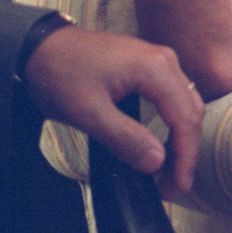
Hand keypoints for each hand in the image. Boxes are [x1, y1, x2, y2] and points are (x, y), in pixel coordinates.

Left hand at [25, 26, 204, 194]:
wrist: (39, 46)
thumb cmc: (60, 74)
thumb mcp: (88, 112)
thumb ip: (125, 138)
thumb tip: (157, 163)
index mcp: (155, 68)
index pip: (185, 118)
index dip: (185, 156)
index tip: (177, 186)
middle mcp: (165, 61)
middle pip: (191, 111)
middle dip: (185, 151)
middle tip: (172, 185)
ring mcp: (160, 61)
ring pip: (186, 104)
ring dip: (181, 138)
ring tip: (168, 170)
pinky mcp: (150, 66)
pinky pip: (174, 97)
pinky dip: (173, 123)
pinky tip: (162, 143)